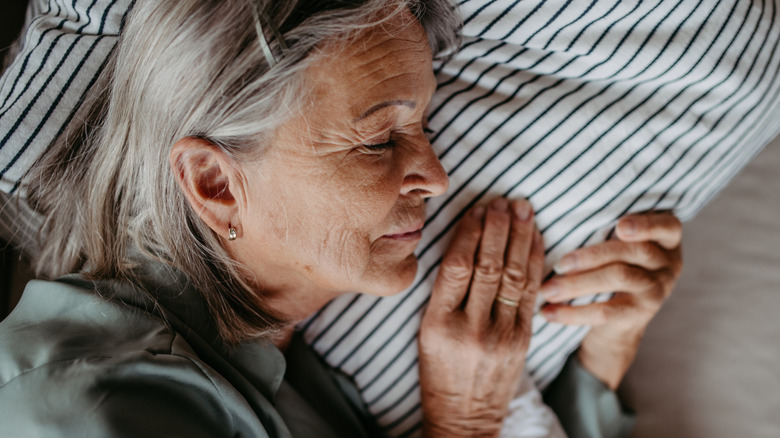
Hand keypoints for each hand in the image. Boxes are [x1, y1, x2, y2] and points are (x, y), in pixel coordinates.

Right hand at [419, 198, 543, 437]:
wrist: (465, 417)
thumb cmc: (439, 371)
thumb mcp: (426, 332)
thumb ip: (444, 293)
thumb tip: (465, 245)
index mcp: (438, 324)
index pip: (456, 266)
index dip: (469, 232)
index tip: (477, 209)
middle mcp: (471, 328)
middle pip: (489, 266)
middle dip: (498, 228)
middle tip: (503, 201)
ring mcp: (501, 335)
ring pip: (515, 276)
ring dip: (521, 237)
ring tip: (523, 210)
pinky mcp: (523, 340)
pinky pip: (532, 293)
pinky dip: (536, 262)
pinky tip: (537, 239)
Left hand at [540, 212, 682, 388]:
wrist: (618, 321)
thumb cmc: (609, 265)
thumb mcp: (615, 243)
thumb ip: (603, 227)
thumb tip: (550, 209)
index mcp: (665, 238)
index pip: (666, 226)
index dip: (645, 225)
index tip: (621, 227)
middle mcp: (667, 263)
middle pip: (633, 251)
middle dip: (591, 256)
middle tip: (558, 264)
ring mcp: (657, 289)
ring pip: (618, 278)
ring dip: (578, 283)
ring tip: (547, 290)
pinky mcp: (641, 314)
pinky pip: (606, 311)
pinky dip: (572, 312)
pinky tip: (548, 312)